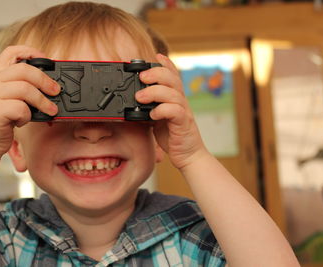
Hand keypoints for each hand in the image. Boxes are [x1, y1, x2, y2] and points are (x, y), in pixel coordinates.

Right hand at [0, 45, 59, 155]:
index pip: (11, 52)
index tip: (46, 59)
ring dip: (42, 101)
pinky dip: (27, 116)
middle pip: (25, 70)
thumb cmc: (2, 118)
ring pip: (25, 89)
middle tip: (56, 91)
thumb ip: (24, 86)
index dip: (30, 51)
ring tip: (50, 111)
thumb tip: (52, 84)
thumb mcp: (10, 97)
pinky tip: (21, 121)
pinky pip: (21, 108)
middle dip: (45, 81)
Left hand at [136, 54, 207, 169]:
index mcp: (175, 98)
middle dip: (156, 73)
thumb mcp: (158, 117)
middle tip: (141, 76)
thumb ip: (150, 106)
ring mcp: (184, 112)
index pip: (173, 75)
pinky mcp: (184, 124)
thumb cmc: (172, 136)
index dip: (166, 63)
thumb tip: (134, 98)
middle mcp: (181, 101)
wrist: (188, 155)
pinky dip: (162, 110)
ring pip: (173, 93)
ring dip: (155, 92)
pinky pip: (175, 111)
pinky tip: (152, 115)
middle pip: (173, 79)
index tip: (155, 56)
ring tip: (140, 97)